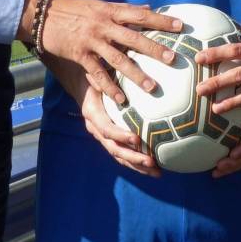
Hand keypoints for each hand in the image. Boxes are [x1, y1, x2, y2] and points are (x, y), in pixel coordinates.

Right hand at [38, 0, 181, 103]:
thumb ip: (123, 9)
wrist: (43, 15)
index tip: (181, 26)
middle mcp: (103, 25)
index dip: (161, 20)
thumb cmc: (74, 9)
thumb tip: (149, 7)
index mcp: (110, 11)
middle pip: (134, 38)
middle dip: (154, 49)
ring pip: (118, 59)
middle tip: (173, 59)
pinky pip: (97, 73)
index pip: (141, 14)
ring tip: (152, 87)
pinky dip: (110, 87)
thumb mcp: (99, 4)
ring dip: (136, 74)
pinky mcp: (79, 55)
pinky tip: (122, 100)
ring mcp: (91, 41)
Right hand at [48, 57, 160, 177]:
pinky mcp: (110, 138)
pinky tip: (156, 166)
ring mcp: (102, 135)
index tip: (136, 139)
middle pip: (114, 149)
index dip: (120, 136)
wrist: (83, 82)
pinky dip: (137, 161)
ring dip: (138, 166)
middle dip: (133, 158)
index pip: (106, 129)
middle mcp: (96, 128)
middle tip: (151, 162)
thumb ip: (108, 75)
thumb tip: (128, 70)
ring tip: (158, 172)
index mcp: (92, 113)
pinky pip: (123, 153)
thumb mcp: (98, 71)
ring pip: (119, 156)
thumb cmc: (95, 73)